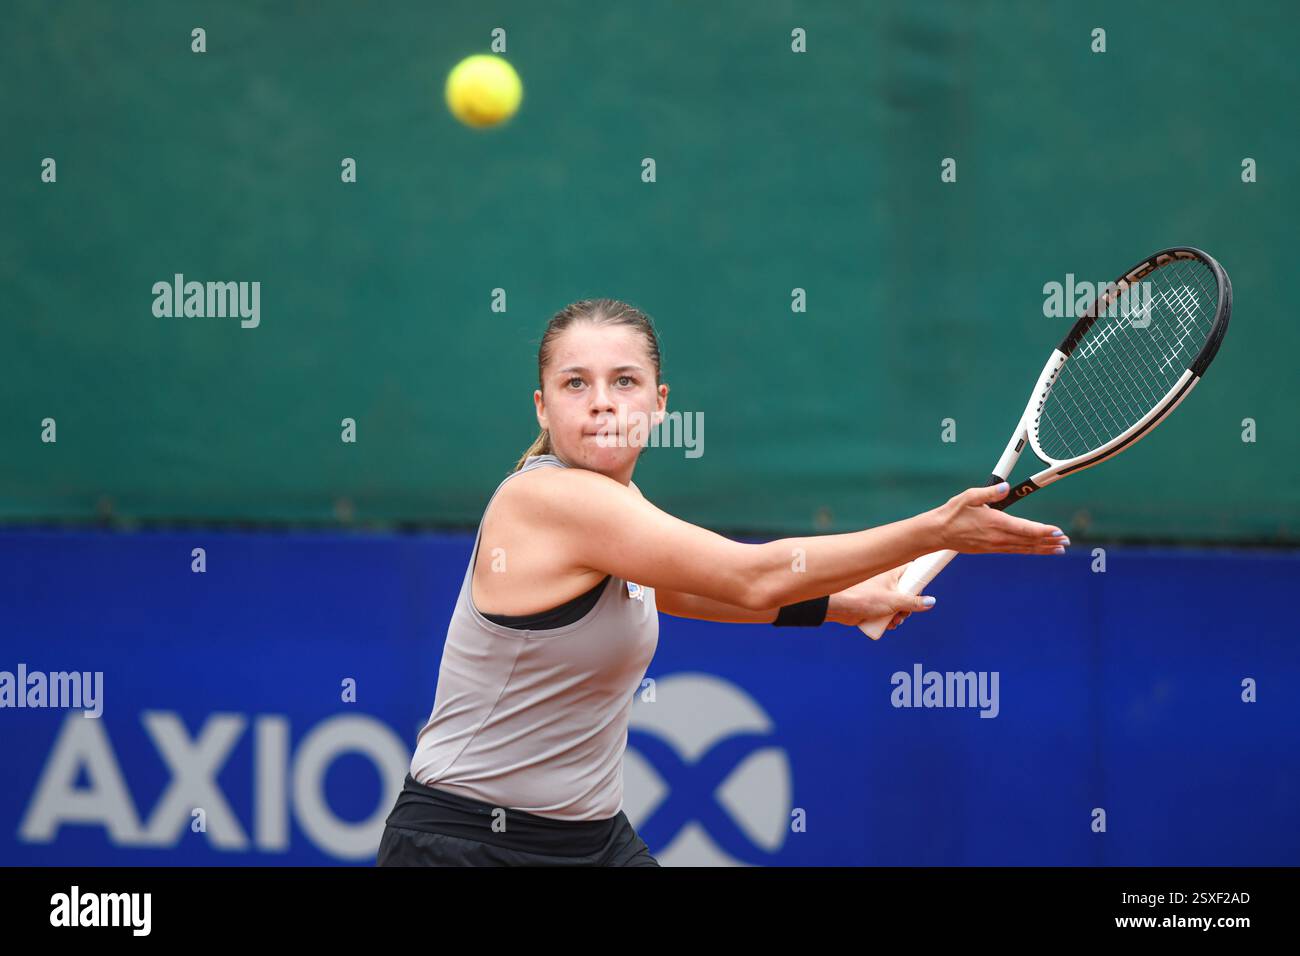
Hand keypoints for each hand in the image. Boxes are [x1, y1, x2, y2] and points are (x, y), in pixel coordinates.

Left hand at [829, 565, 934, 631]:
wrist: (836, 606)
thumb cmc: (862, 597)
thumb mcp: (893, 601)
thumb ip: (913, 602)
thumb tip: (931, 602)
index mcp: (893, 571)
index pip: (913, 572)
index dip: (919, 583)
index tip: (921, 595)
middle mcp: (887, 579)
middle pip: (907, 592)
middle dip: (908, 607)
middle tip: (903, 614)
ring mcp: (880, 592)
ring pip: (897, 604)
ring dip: (899, 615)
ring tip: (893, 621)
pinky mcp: (873, 603)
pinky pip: (887, 610)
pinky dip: (888, 618)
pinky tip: (886, 625)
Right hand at [933, 482, 1067, 554]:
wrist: (938, 533)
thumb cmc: (952, 513)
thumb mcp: (968, 496)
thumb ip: (989, 493)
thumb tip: (1005, 488)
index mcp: (995, 523)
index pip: (1025, 528)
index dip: (1043, 531)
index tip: (1058, 531)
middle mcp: (998, 537)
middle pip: (1029, 540)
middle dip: (1049, 541)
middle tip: (1066, 541)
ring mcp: (995, 545)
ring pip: (1024, 548)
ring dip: (1043, 548)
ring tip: (1059, 549)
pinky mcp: (991, 549)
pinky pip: (1016, 551)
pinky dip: (1030, 550)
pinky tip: (1038, 550)